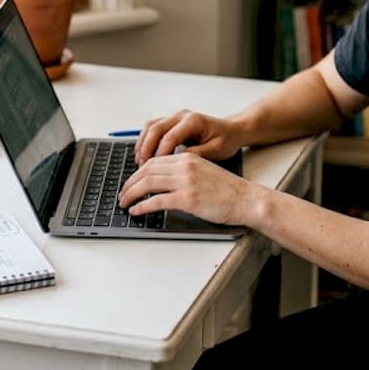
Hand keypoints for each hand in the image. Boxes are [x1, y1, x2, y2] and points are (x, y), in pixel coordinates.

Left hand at [118, 151, 256, 225]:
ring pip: (148, 184)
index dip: (137, 173)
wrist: (246, 199)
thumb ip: (184, 173)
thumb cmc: (228, 190)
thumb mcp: (203, 172)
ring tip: (124, 203)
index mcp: (187, 158)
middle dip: (129, 183)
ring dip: (131, 194)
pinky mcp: (188, 199)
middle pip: (146, 171)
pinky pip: (157, 201)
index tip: (130, 183)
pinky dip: (142, 206)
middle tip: (122, 195)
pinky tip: (137, 211)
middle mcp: (184, 166)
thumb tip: (162, 183)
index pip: (153, 162)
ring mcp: (186, 182)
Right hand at [134, 109, 243, 163]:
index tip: (154, 169)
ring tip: (140, 161)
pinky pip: (153, 128)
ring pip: (151, 126)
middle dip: (146, 148)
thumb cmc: (227, 140)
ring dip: (143, 143)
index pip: (169, 137)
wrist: (232, 130)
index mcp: (193, 121)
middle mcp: (182, 116)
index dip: (160, 154)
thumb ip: (196, 155)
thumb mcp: (216, 150)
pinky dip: (145, 140)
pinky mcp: (172, 122)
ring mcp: (176, 117)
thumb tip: (176, 162)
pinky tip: (143, 153)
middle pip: (155, 129)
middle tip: (142, 166)